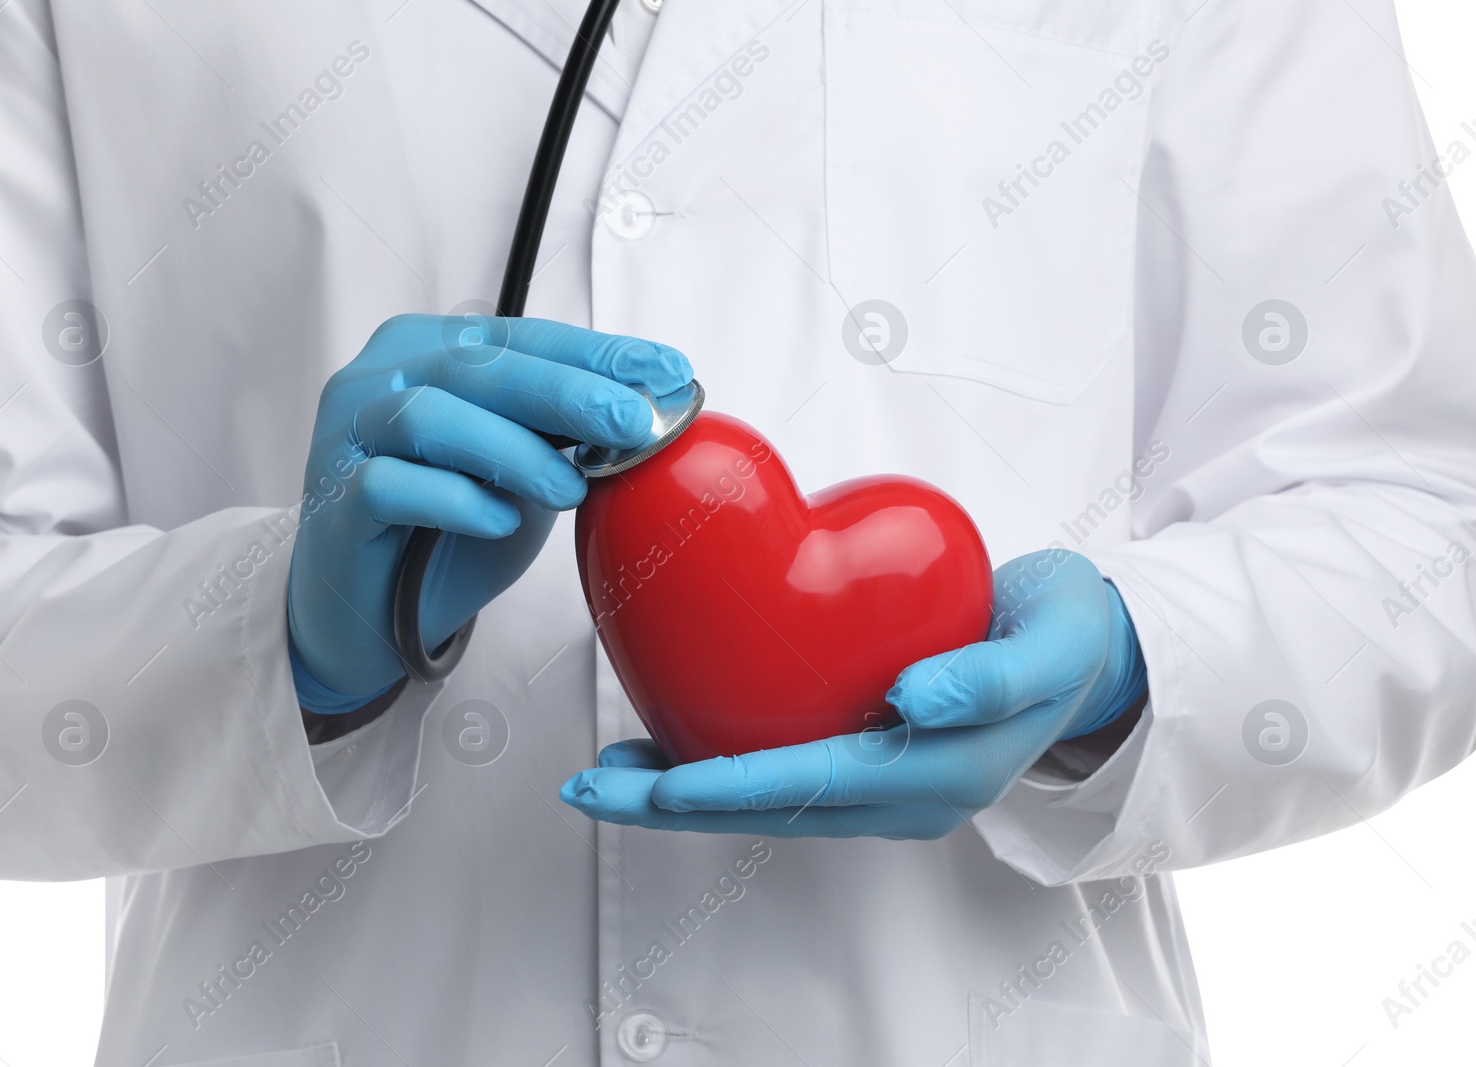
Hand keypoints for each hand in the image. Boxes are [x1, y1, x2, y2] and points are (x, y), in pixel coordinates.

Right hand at [288, 314, 690, 711]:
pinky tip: (500, 520)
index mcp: (431, 351)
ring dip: (512, 450)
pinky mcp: (334, 500)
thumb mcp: (523, 472)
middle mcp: (383, 378)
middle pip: (479, 366)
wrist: (372, 615)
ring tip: (571, 488)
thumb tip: (645, 410)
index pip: (523, 337)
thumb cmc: (447, 531)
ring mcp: (347, 434)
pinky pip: (389, 484)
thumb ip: (563, 435)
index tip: (665, 372)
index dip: (596, 353)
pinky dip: (454, 499)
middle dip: (567, 392)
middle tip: (631, 422)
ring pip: (428, 415)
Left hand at [560, 550, 1146, 838]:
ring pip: (766, 800)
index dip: (733, 787)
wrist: (1092, 647)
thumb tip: (915, 704)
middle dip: (675, 803)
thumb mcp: (1047, 643)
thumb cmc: (1066, 635)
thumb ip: (991, 678)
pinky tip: (665, 740)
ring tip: (603, 773)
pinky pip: (782, 773)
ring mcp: (883, 785)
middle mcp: (902, 793)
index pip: (816, 786)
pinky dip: (717, 764)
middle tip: (590, 785)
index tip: (662, 784)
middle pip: (772, 808)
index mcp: (940, 772)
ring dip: (681, 791)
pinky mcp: (868, 759)